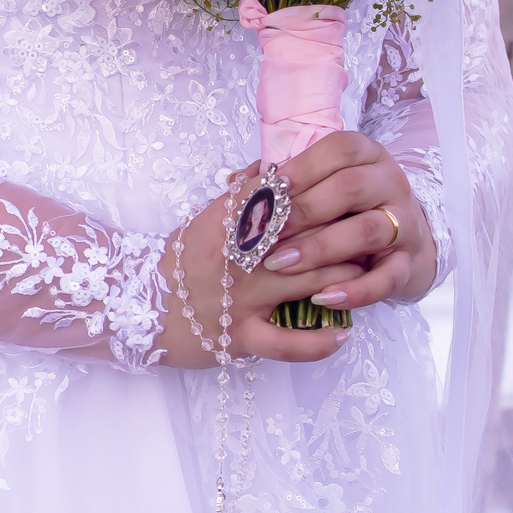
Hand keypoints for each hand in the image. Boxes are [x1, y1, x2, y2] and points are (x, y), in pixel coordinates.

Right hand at [158, 175, 363, 368]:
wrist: (140, 304)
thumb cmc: (183, 258)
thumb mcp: (209, 216)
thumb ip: (247, 194)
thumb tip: (282, 168)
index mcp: (231, 219)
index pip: (290, 198)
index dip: (327, 195)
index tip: (352, 196)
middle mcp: (239, 255)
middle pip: (308, 238)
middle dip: (345, 236)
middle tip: (372, 235)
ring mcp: (241, 297)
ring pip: (308, 283)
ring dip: (344, 280)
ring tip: (368, 276)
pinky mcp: (239, 336)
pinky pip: (287, 343)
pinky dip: (319, 342)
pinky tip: (343, 334)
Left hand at [259, 131, 436, 314]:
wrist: (404, 242)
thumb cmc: (348, 208)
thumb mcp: (323, 186)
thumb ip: (285, 182)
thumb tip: (234, 183)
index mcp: (367, 155)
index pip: (339, 149)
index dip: (303, 166)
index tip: (269, 187)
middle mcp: (391, 183)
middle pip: (350, 187)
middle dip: (303, 210)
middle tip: (265, 232)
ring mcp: (405, 223)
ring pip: (368, 231)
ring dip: (321, 248)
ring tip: (281, 265)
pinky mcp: (410, 263)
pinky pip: (387, 278)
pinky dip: (355, 290)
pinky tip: (323, 297)